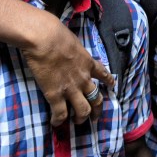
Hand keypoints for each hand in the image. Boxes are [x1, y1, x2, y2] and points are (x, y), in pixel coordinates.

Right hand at [21, 10, 115, 125]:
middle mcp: (83, 78)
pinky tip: (56, 123)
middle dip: (97, 109)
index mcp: (88, 62)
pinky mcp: (55, 95)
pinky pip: (61, 113)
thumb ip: (75, 50)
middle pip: (96, 98)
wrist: (45, 39)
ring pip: (83, 110)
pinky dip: (59, 120)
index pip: (103, 74)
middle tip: (94, 116)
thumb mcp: (73, 41)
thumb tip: (69, 49)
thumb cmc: (56, 33)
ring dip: (81, 118)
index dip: (108, 81)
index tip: (112, 86)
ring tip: (78, 122)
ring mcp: (71, 88)